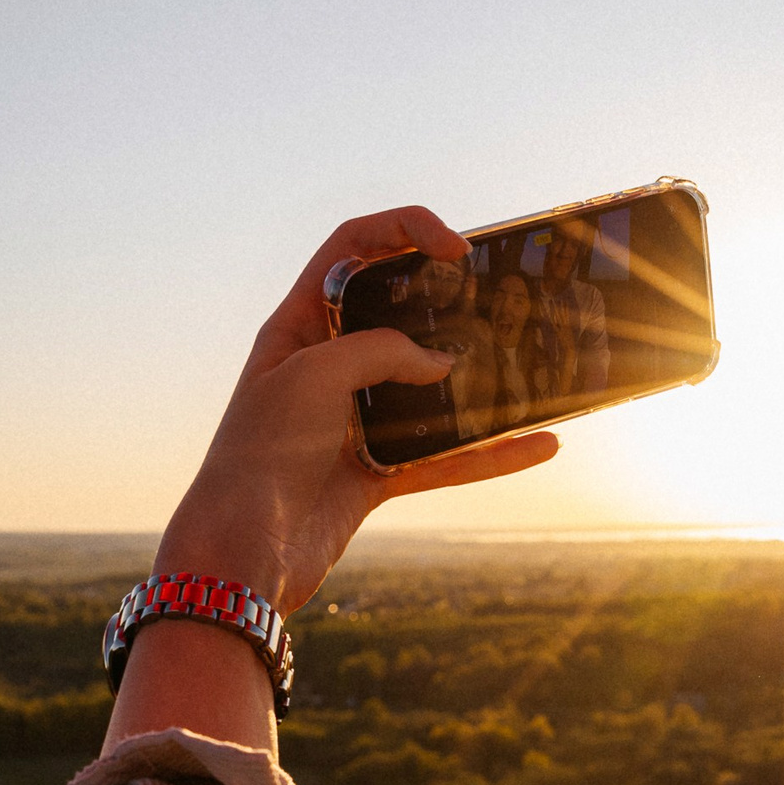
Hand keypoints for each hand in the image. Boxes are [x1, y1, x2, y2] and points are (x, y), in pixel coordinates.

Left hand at [154, 206, 558, 611]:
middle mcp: (328, 366)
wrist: (244, 553)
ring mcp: (356, 420)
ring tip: (528, 365)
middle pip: (399, 312)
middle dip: (449, 301)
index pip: (353, 249)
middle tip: (495, 298)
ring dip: (478, 380)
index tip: (456, 248)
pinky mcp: (379, 472)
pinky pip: (448, 456)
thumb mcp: (316, 375)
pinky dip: (493, 453)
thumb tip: (442, 364)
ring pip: (431, 388)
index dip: (404, 232)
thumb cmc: (261, 452)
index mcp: (300, 325)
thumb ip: (382, 351)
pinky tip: (540, 445)